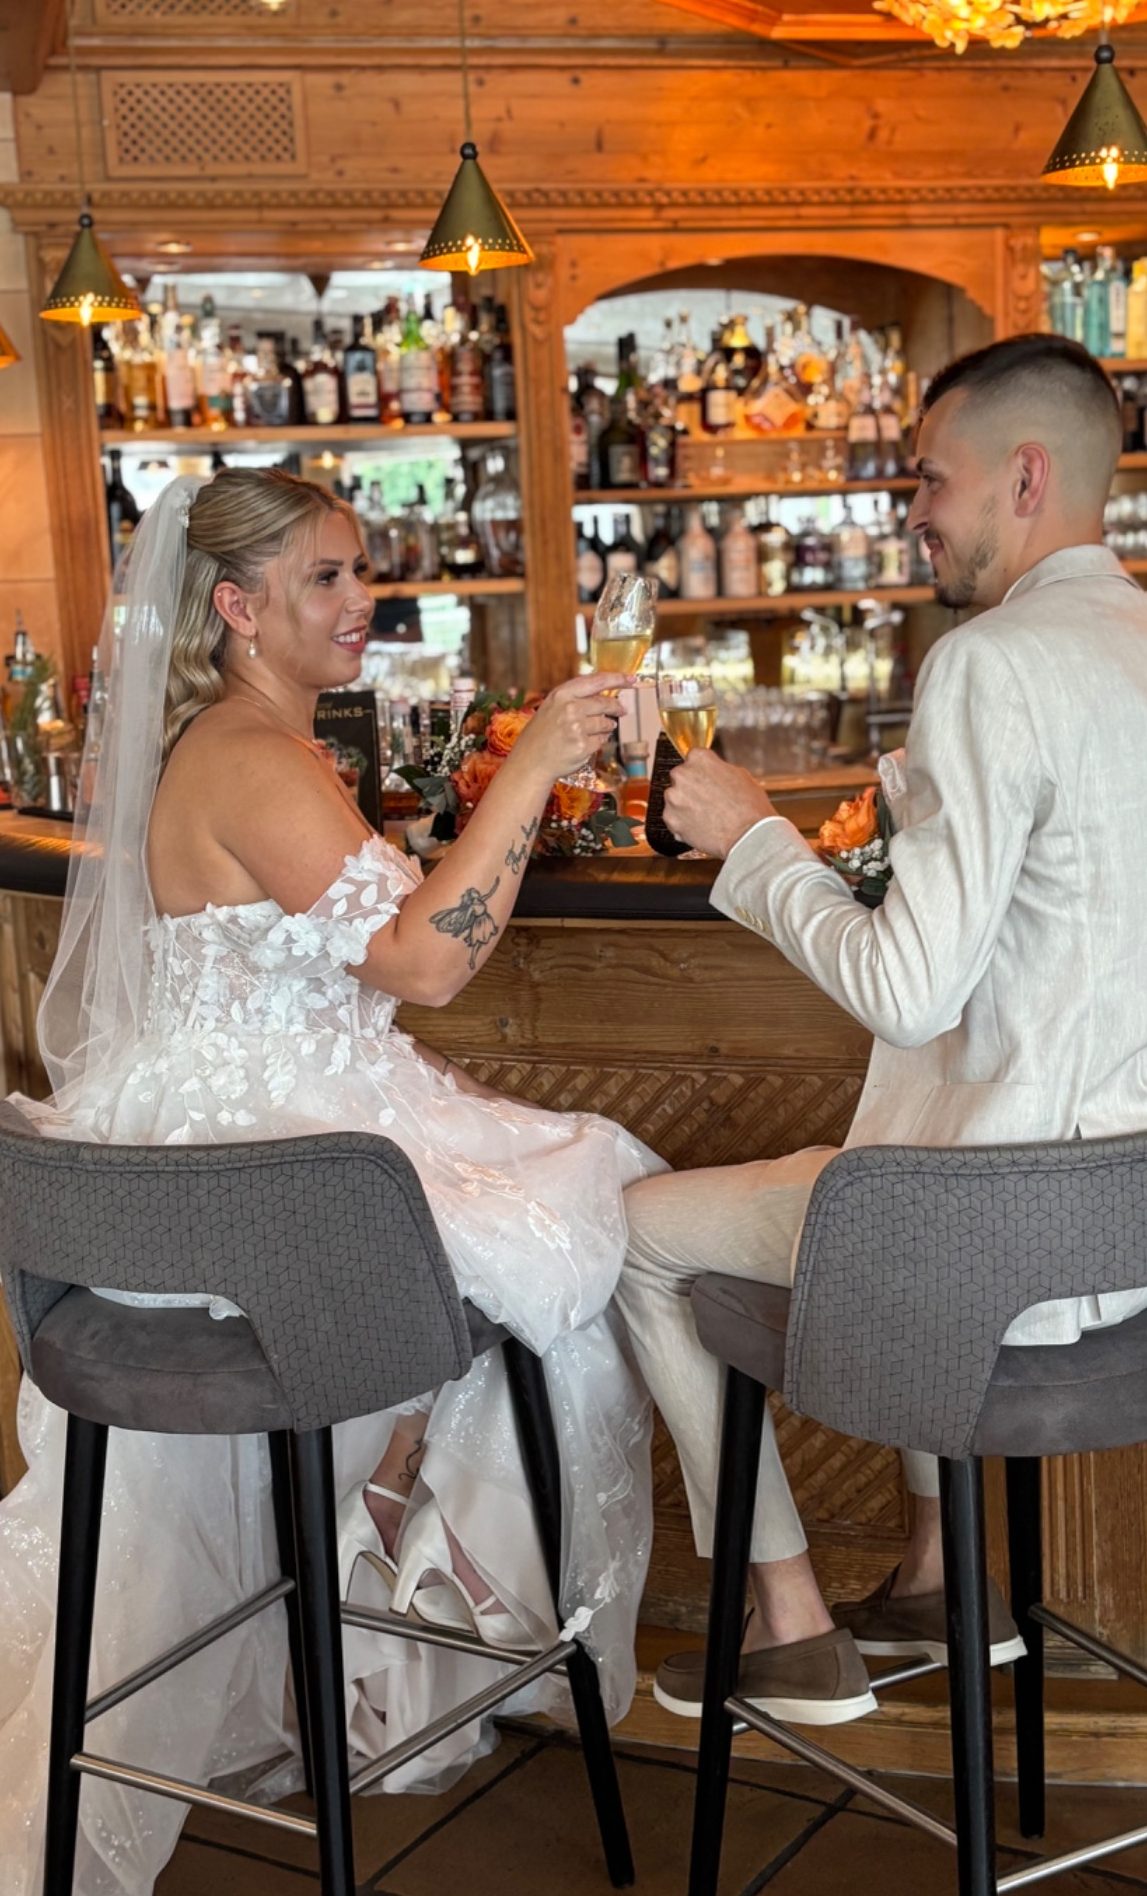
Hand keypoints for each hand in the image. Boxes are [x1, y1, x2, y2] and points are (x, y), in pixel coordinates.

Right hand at [512, 673, 628, 780]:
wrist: (531, 761)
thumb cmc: (541, 734)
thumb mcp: (552, 707)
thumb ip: (576, 698)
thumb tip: (605, 694)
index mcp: (562, 694)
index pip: (597, 681)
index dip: (617, 679)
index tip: (630, 679)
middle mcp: (570, 708)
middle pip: (605, 703)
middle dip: (616, 707)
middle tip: (622, 709)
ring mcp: (577, 728)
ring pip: (606, 723)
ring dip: (606, 727)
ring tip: (592, 731)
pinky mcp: (583, 746)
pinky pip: (602, 740)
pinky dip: (598, 741)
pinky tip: (585, 743)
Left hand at [662, 748, 778, 858]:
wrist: (748, 837)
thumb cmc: (749, 807)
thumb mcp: (740, 776)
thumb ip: (719, 769)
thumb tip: (713, 772)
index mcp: (700, 758)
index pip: (694, 758)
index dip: (702, 771)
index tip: (707, 780)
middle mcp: (682, 774)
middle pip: (680, 778)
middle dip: (691, 788)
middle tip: (708, 801)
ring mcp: (674, 797)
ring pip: (675, 799)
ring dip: (685, 806)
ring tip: (706, 817)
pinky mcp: (670, 819)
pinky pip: (673, 819)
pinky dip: (683, 824)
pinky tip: (701, 827)